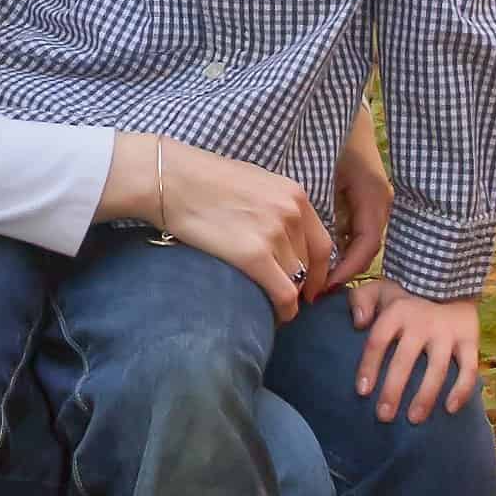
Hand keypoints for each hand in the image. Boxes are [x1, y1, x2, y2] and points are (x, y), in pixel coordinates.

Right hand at [102, 136, 334, 323]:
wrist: (172, 180)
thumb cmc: (203, 179)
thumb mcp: (254, 182)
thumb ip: (276, 206)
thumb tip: (283, 235)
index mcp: (295, 195)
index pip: (323, 245)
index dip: (319, 273)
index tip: (310, 287)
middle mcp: (292, 214)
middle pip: (309, 266)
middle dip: (299, 285)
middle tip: (281, 298)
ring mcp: (275, 234)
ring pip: (296, 282)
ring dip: (287, 298)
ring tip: (269, 306)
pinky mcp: (254, 255)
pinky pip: (284, 295)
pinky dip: (284, 311)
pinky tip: (274, 317)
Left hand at [325, 102, 391, 286]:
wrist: (340, 112)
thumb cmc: (330, 139)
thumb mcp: (323, 174)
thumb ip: (323, 209)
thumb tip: (311, 247)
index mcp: (373, 197)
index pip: (366, 246)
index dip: (345, 270)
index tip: (321, 286)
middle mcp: (380, 202)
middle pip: (365, 248)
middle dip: (342, 271)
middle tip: (314, 289)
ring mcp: (376, 200)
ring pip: (361, 241)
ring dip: (341, 260)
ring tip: (314, 277)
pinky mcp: (366, 199)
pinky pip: (356, 230)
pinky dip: (340, 245)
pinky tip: (318, 254)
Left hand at [346, 282, 478, 420]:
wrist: (450, 277)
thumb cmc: (406, 294)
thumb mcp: (380, 289)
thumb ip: (361, 301)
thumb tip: (358, 322)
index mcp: (397, 311)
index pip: (378, 341)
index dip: (369, 366)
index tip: (362, 392)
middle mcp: (422, 322)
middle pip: (405, 360)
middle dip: (393, 390)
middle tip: (383, 416)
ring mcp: (447, 332)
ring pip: (437, 369)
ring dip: (425, 396)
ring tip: (414, 419)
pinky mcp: (470, 338)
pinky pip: (469, 368)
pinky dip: (462, 389)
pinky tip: (450, 409)